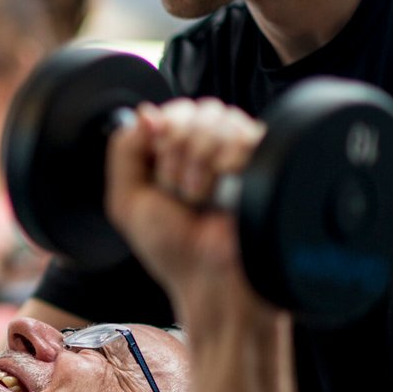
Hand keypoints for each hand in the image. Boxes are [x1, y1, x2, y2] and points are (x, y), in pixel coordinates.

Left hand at [105, 98, 264, 303]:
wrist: (212, 280)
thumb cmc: (173, 248)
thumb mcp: (127, 200)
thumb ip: (124, 150)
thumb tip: (145, 112)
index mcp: (179, 152)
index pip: (171, 111)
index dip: (160, 139)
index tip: (159, 175)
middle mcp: (212, 147)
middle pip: (194, 110)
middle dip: (176, 155)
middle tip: (181, 194)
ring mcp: (242, 153)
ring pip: (217, 119)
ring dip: (198, 165)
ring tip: (201, 200)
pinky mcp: (268, 161)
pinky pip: (245, 134)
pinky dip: (226, 163)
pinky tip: (225, 193)